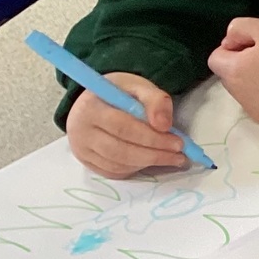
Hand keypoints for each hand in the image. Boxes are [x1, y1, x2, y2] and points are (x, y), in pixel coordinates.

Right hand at [66, 72, 185, 177]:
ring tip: (172, 158)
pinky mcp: (86, 161)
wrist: (96, 100)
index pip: (123, 127)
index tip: (178, 143)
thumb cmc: (120, 93)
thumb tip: (164, 125)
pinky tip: (151, 161)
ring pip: (117, 164)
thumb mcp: (139, 86)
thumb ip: (155, 100)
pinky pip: (112, 172)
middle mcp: (80, 130)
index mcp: (91, 107)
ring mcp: (80, 148)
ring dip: (147, 164)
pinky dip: (135, 169)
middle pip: (119, 149)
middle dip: (153, 154)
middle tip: (179, 155)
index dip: (152, 137)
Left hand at [207, 17, 258, 126]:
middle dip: (242, 66)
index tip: (255, 44)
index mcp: (233, 72)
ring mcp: (254, 110)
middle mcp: (238, 95)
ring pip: (244, 92)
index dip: (233, 47)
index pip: (215, 58)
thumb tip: (229, 41)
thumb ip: (238, 28)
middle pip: (229, 76)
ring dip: (254, 82)